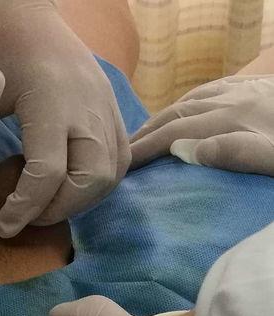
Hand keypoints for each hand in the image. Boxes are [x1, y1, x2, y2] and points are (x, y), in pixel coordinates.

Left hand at [0, 0, 130, 237]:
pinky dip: (99, 182)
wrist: (25, 12)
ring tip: (50, 203)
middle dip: (58, 209)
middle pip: (91, 180)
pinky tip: (72, 183)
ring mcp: (108, 106)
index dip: (24, 209)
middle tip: (30, 216)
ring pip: (112, 173)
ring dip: (81, 200)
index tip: (4, 225)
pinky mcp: (116, 108)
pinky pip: (122, 158)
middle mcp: (89, 106)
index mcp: (51, 100)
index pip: (48, 174)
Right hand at [130, 75, 273, 175]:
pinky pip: (210, 89)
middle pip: (177, 113)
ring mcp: (241, 89)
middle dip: (147, 132)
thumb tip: (183, 150)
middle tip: (124, 150)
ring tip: (147, 132)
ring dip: (163, 116)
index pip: (175, 133)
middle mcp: (230, 99)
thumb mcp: (271, 157)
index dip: (146, 147)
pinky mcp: (253, 86)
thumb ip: (234, 153)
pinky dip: (187, 101)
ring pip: (190, 99)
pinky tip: (182, 108)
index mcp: (232, 119)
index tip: (124, 163)